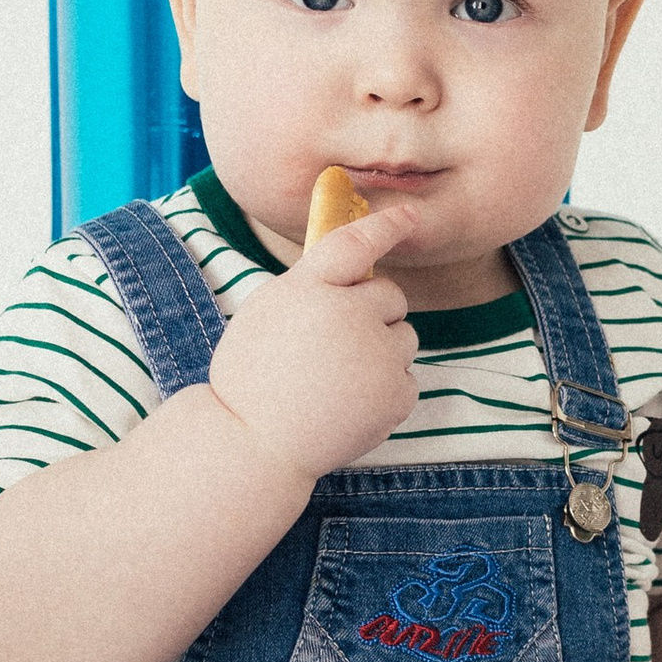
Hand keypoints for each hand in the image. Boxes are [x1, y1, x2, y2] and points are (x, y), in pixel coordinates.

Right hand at [205, 201, 420, 486]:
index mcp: (310, 288)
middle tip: (332, 346)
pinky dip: (384, 392)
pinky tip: (347, 406)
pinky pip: (405, 379)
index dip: (386, 225)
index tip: (409, 215)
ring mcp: (378, 356)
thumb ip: (312, 283)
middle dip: (373, 313)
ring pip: (403, 338)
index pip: (355, 243)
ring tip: (334, 380)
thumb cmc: (253, 376)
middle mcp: (350, 314)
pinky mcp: (396, 394)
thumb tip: (358, 268)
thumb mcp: (268, 310)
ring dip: (380, 352)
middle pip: (391, 295)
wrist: (253, 445)